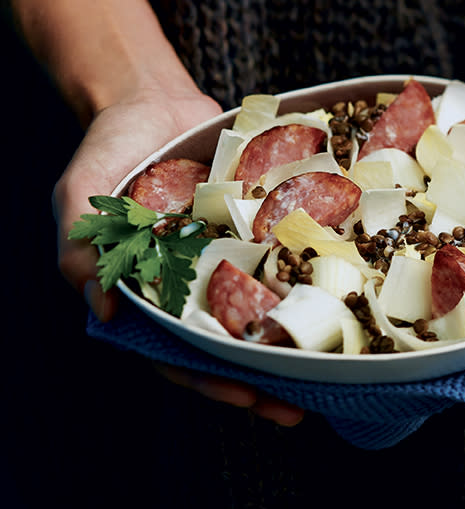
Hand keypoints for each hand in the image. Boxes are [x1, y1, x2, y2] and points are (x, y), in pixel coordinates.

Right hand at [53, 84, 303, 425]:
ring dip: (294, 344)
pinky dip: (310, 282)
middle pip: (232, 347)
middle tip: (298, 408)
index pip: (180, 354)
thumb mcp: (80, 201)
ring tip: (329, 373)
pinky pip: (286, 260)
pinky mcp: (260, 230)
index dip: (210, 381)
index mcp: (153, 296)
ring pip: (266, 312)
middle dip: (263, 380)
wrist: (150, 101)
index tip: (246, 396)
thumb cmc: (107, 153)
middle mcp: (197, 286)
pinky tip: (341, 301)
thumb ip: (82, 254)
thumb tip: (104, 311)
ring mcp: (232, 260)